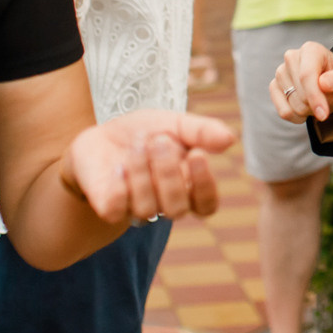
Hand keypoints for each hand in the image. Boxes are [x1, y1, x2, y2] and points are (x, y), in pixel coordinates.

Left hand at [61, 111, 234, 224]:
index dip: (204, 186)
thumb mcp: (175, 123)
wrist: (101, 132)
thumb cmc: (145, 132)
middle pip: (177, 209)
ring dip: (142, 173)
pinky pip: (117, 209)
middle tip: (159, 141)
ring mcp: (136, 210)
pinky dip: (119, 186)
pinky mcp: (110, 209)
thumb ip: (202, 131)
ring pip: (147, 208)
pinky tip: (117, 167)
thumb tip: (230, 139)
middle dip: (168, 174)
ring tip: (137, 147)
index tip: (197, 154)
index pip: (206, 205)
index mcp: (188, 187)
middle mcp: (164, 204)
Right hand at [273, 41, 332, 123]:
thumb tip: (323, 83)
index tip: (324, 114)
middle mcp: (292, 57)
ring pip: (293, 106)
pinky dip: (297, 117)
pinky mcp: (274, 86)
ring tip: (317, 100)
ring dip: (309, 111)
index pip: (306, 76)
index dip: (314, 97)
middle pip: (301, 95)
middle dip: (317, 104)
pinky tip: (306, 109)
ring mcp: (280, 72)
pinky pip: (283, 112)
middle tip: (328, 99)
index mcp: (311, 50)